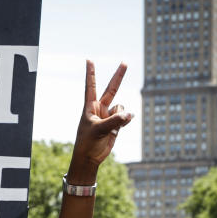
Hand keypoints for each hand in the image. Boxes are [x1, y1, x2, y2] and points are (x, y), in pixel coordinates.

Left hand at [68, 61, 132, 182]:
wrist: (89, 157)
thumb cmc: (87, 142)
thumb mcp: (99, 130)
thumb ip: (114, 121)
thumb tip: (130, 114)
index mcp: (90, 107)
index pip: (91, 86)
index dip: (91, 73)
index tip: (89, 60)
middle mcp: (100, 108)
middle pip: (111, 89)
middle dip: (118, 76)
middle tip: (125, 62)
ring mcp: (108, 116)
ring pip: (121, 108)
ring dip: (121, 115)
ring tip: (112, 127)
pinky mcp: (116, 124)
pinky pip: (125, 117)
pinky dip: (126, 120)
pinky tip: (122, 126)